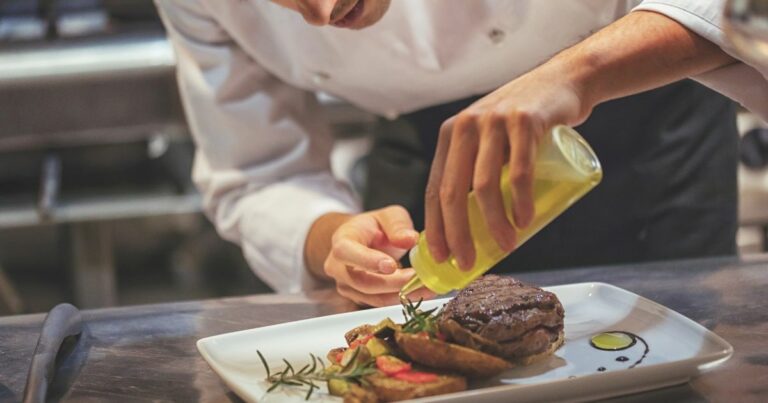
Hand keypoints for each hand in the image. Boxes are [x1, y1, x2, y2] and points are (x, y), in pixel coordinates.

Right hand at [323, 205, 434, 306]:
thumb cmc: (373, 226)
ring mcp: (347, 286)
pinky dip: (403, 298)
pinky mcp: (360, 298)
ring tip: (428, 286)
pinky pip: (382, 302)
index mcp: (341, 241)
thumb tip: (410, 239)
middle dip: (394, 283)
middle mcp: (338, 267)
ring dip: (403, 294)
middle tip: (420, 278)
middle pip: (363, 282)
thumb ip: (398, 225)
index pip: (346, 252)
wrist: (360, 242)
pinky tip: (422, 290)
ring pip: (374, 297)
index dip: (367, 261)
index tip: (392, 265)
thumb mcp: (388, 216)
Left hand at [424, 67, 589, 269]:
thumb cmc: (526, 123)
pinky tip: (523, 221)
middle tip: (468, 263)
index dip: (435, 227)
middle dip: (458, 234)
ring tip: (506, 246)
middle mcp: (466, 126)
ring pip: (484, 185)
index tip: (441, 258)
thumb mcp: (490, 140)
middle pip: (454, 191)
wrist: (564, 82)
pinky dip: (519, 201)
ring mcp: (494, 121)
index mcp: (451, 135)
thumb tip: (471, 229)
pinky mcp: (524, 121)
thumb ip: (478, 171)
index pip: (435, 188)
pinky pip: (518, 171)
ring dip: (493, 223)